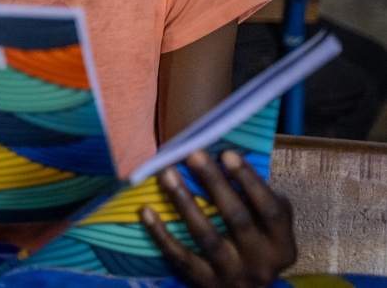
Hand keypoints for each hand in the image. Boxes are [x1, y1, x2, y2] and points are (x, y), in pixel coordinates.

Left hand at [141, 150, 295, 286]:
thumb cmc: (255, 245)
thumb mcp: (268, 227)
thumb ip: (258, 200)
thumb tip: (228, 156)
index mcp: (282, 246)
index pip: (270, 210)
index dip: (249, 180)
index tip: (227, 153)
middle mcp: (260, 263)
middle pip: (236, 219)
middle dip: (214, 183)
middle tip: (192, 153)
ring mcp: (231, 275)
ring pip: (206, 237)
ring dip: (184, 202)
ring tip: (167, 174)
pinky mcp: (204, 282)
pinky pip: (179, 256)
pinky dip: (161, 234)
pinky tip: (145, 210)